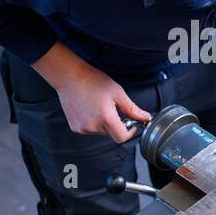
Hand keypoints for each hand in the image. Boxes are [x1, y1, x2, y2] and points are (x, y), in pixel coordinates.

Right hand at [31, 43, 149, 141]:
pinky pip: (89, 129)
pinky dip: (93, 122)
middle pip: (111, 134)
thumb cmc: (92, 81)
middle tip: (112, 108)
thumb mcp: (117, 92)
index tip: (131, 124)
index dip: (129, 132)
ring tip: (98, 106)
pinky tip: (90, 109)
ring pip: (100, 132)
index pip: (122, 137)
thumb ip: (132, 109)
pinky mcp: (75, 127)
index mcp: (106, 118)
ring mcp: (82, 128)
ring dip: (104, 123)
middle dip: (116, 124)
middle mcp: (93, 126)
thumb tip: (145, 117)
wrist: (70, 77)